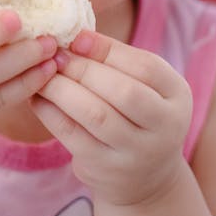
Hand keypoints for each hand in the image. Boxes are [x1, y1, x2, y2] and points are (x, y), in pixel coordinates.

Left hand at [31, 31, 191, 206]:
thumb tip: (76, 37)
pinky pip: (73, 136)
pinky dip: (50, 112)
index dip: (108, 50)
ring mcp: (136, 154)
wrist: (146, 178)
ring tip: (43, 73)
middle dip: (83, 68)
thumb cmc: (138, 114)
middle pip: (122, 92)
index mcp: (177, 97)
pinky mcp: (106, 170)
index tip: (76, 38)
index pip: (146, 67)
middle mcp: (165, 128)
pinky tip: (37, 97)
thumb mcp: (143, 85)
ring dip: (62, 89)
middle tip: (54, 55)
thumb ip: (116, 60)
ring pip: (95, 115)